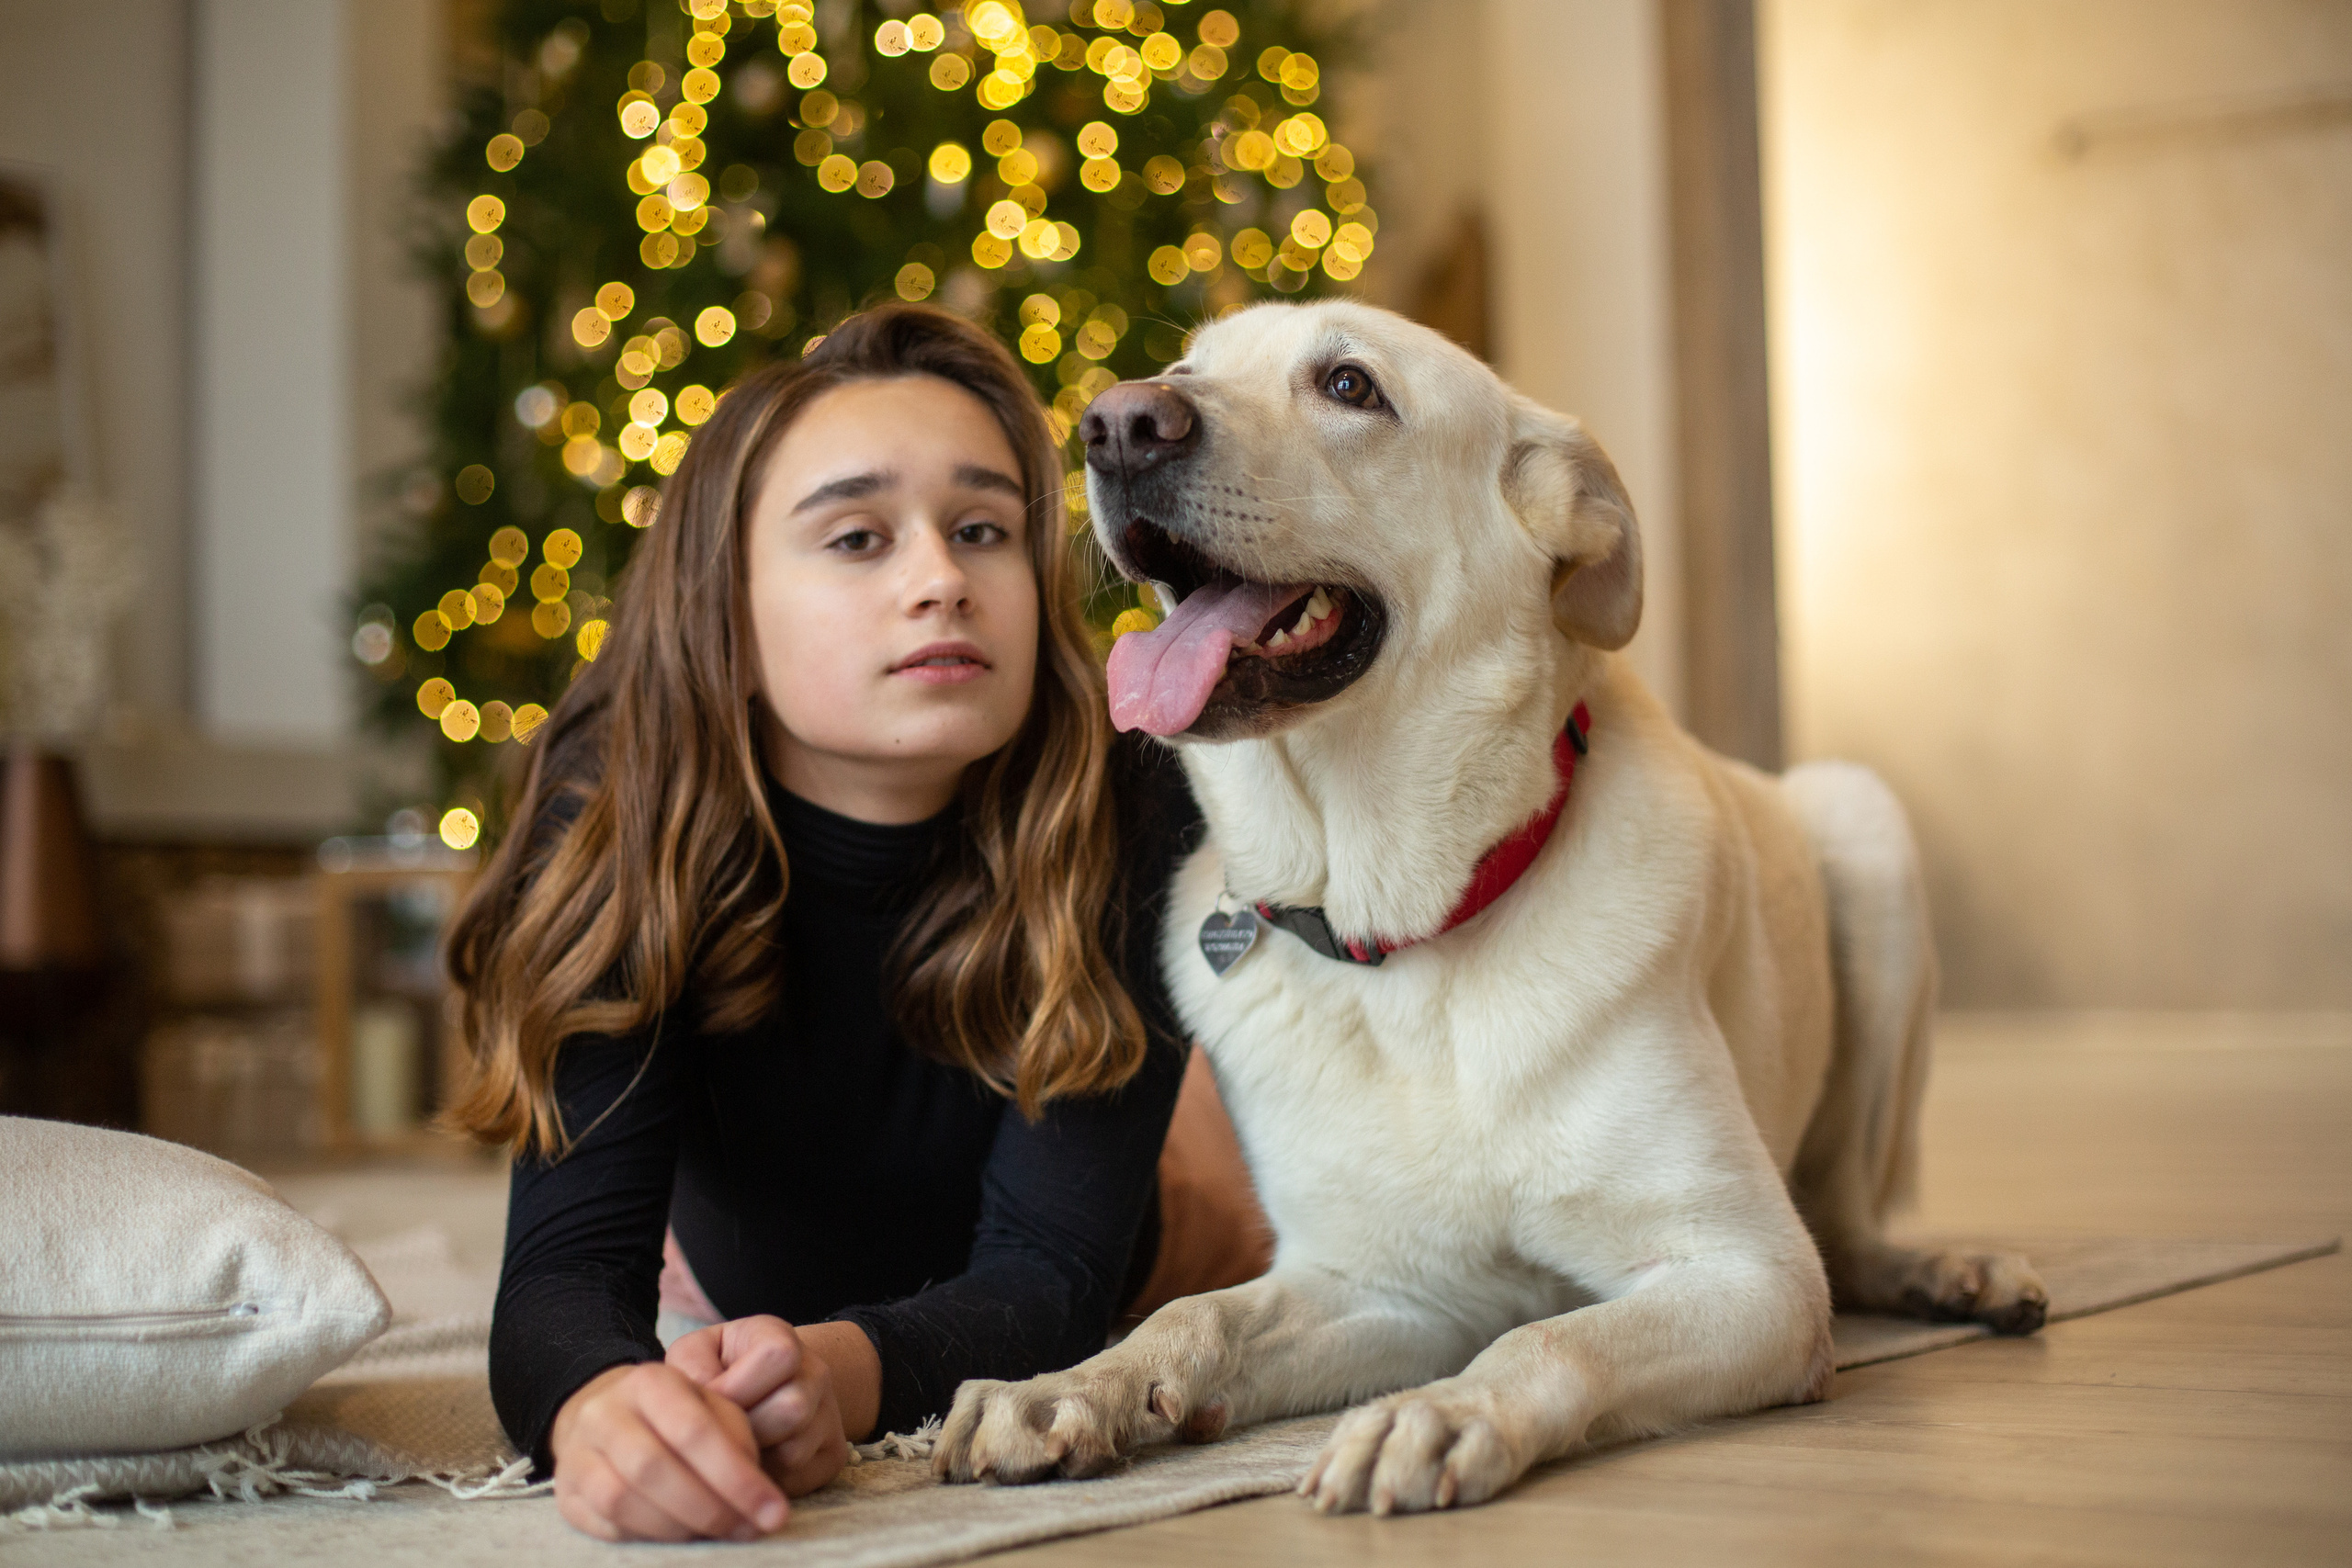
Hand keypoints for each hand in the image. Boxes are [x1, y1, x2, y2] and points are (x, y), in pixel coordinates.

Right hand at [549, 1360, 790, 1541]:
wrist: (605, 1415)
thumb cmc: (676, 1415)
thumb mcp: (713, 1407)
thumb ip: (738, 1439)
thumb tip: (760, 1496)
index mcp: (650, 1382)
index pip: (694, 1430)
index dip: (737, 1477)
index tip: (773, 1511)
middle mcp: (605, 1413)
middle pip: (654, 1467)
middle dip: (710, 1508)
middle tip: (749, 1530)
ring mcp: (577, 1453)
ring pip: (622, 1499)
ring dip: (678, 1527)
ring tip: (719, 1535)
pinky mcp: (565, 1493)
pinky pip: (603, 1524)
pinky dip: (647, 1537)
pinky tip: (681, 1540)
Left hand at [667, 1316, 851, 1495]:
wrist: (758, 1390)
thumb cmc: (717, 1371)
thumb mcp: (697, 1352)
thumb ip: (692, 1367)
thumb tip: (707, 1404)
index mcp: (782, 1338)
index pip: (781, 1356)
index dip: (739, 1385)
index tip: (712, 1399)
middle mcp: (816, 1374)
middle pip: (793, 1408)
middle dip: (746, 1428)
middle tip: (719, 1432)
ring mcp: (830, 1417)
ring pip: (794, 1451)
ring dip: (753, 1457)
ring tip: (731, 1448)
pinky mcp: (833, 1456)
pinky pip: (798, 1479)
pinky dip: (765, 1480)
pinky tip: (748, 1464)